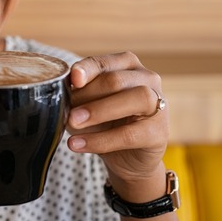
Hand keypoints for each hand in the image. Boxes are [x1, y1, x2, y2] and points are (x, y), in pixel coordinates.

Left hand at [66, 52, 168, 184]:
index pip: (103, 63)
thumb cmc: (105, 122)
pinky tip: (79, 144)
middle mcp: (147, 79)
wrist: (126, 158)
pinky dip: (101, 140)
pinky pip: (130, 134)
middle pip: (116, 80)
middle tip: (67, 112)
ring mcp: (158, 104)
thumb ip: (78, 96)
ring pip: (134, 99)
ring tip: (73, 124)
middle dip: (88, 95)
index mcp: (126, 65)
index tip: (73, 79)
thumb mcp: (87, 105)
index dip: (87, 69)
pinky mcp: (159, 132)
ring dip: (98, 111)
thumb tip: (62, 96)